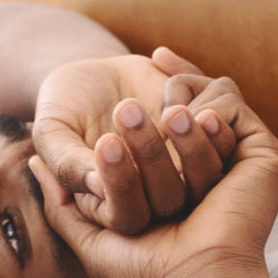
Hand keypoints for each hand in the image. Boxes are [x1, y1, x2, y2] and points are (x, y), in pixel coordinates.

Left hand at [29, 84, 277, 277]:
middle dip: (162, 96)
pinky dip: (206, 103)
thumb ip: (62, 202)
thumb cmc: (145, 271)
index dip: (155, 97)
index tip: (140, 66)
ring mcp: (245, 163)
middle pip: (188, 113)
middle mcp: (220, 172)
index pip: (170, 129)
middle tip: (124, 108)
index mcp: (187, 187)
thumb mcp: (91, 236)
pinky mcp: (267, 158)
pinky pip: (233, 109)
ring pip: (209, 108)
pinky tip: (180, 117)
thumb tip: (33, 164)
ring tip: (148, 116)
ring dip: (176, 105)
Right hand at [32, 50, 235, 234]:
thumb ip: (65, 161)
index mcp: (117, 207)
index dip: (122, 183)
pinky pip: (225, 130)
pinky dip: (205, 100)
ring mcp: (187, 168)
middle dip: (153, 154)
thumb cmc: (64, 109)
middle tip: (126, 109)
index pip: (128, 215)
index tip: (105, 141)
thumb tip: (95, 186)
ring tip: (171, 105)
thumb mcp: (52, 131)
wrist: (93, 75)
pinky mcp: (208, 135)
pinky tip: (162, 62)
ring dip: (194, 138)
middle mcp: (158, 197)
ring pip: (208, 171)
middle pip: (171, 197)